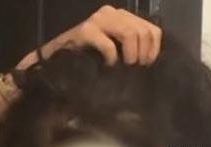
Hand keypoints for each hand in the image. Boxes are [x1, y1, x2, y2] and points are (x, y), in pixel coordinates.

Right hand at [18, 5, 162, 69]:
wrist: (57, 58)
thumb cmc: (88, 59)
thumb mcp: (115, 51)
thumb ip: (131, 49)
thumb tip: (149, 61)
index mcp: (122, 16)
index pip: (151, 28)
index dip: (153, 49)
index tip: (147, 65)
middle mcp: (112, 13)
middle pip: (142, 31)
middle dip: (142, 54)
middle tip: (135, 69)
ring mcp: (98, 20)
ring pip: (130, 34)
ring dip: (131, 55)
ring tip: (125, 68)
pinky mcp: (86, 31)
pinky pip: (109, 45)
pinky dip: (112, 59)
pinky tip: (108, 67)